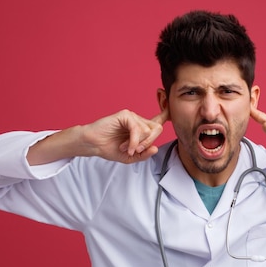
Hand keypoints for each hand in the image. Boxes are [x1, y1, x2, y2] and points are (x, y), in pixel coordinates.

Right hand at [27, 108, 168, 165]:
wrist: (93, 145)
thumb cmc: (109, 148)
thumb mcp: (131, 157)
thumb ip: (144, 154)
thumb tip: (155, 148)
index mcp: (141, 129)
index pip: (158, 121)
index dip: (166, 114)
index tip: (171, 109)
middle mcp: (139, 121)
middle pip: (156, 129)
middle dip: (149, 143)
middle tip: (137, 151)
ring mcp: (132, 116)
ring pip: (147, 130)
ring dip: (138, 143)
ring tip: (127, 148)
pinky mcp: (125, 115)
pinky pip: (137, 128)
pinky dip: (134, 140)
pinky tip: (127, 146)